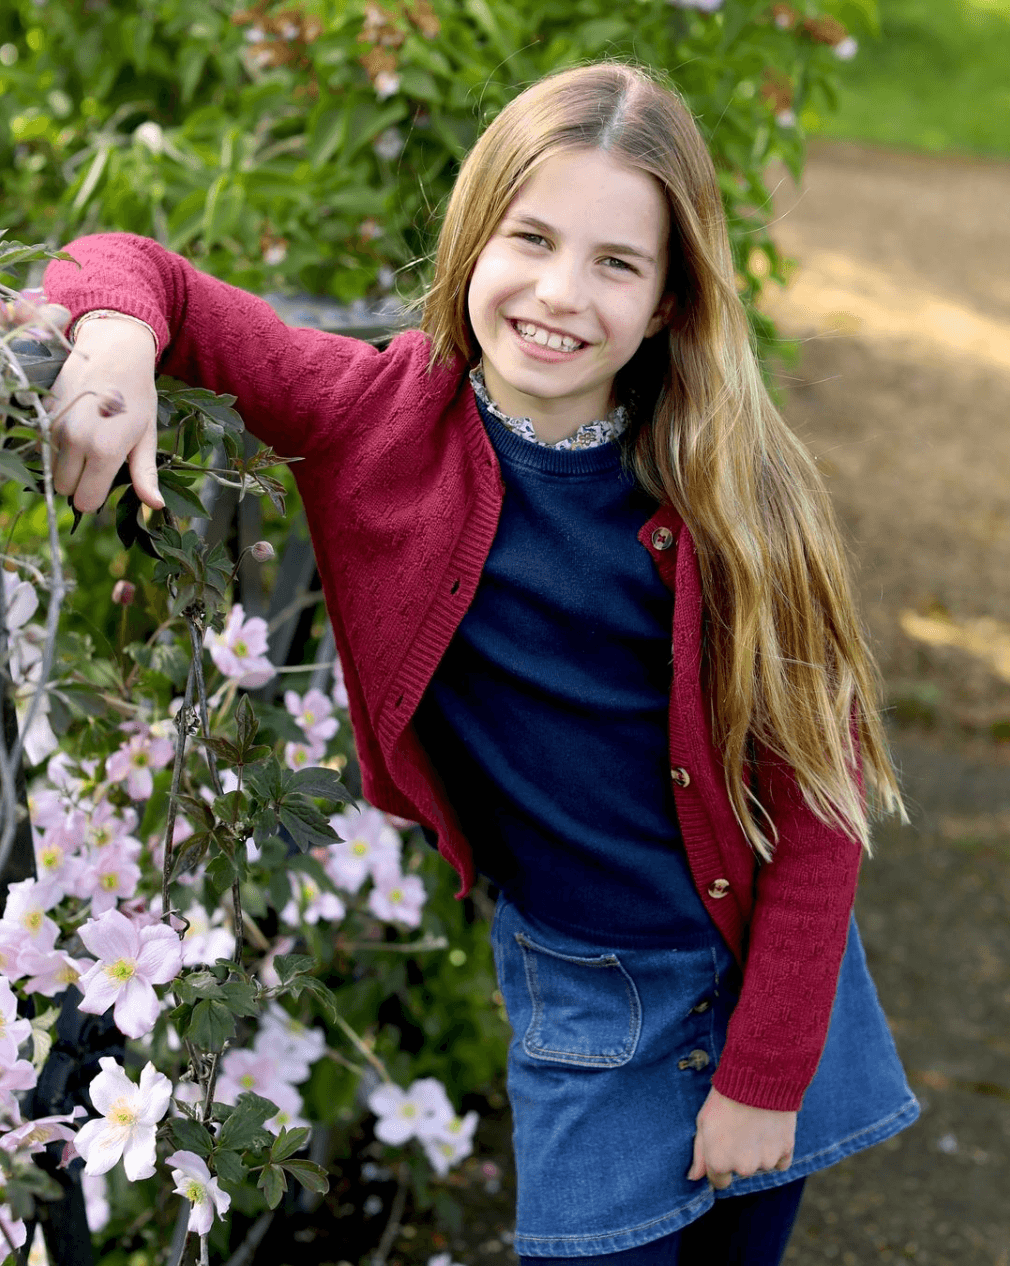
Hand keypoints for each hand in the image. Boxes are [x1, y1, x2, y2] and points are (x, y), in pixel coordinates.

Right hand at [47, 317, 162, 514]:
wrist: (113, 351)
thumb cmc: (137, 397)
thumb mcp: (146, 436)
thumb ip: (145, 474)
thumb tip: (155, 506)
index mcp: (104, 451)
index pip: (86, 501)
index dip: (95, 497)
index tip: (105, 482)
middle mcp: (75, 441)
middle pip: (65, 488)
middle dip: (79, 483)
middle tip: (98, 461)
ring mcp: (56, 426)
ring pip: (52, 469)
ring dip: (66, 464)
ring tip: (88, 441)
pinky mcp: (44, 414)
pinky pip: (43, 447)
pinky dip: (56, 446)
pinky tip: (76, 427)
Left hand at [687, 1085, 795, 1189]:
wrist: (756, 1077)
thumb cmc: (725, 1098)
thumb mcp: (703, 1122)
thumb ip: (699, 1154)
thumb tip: (693, 1177)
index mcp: (719, 1162)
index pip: (719, 1181)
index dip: (720, 1164)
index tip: (723, 1147)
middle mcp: (743, 1168)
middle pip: (741, 1171)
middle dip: (739, 1156)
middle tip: (739, 1129)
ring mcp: (766, 1161)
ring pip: (761, 1165)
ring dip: (758, 1152)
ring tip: (754, 1124)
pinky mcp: (786, 1151)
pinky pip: (781, 1161)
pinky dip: (776, 1150)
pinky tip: (769, 1130)